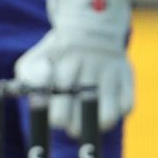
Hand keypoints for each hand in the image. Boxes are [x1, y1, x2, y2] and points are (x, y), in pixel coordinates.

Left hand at [14, 0, 133, 135]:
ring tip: (90, 126)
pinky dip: (118, 113)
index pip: (61, 95)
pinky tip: (106, 110)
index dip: (57, 115)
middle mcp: (89, 64)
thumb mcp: (35, 60)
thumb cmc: (56, 56)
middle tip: (72, 130)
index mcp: (63, 61)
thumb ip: (30, 76)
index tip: (57, 120)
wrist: (90, 28)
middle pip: (84, 106)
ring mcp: (110, 70)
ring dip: (99, 124)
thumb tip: (37, 90)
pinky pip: (127, 105)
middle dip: (76, 125)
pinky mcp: (127, 74)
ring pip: (108, 111)